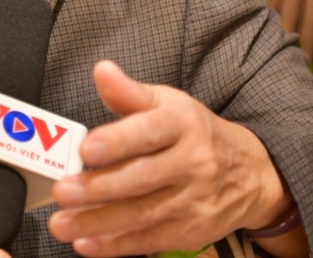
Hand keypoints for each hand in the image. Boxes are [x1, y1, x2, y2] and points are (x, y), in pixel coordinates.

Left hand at [48, 61, 293, 256]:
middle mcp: (192, 162)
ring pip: (142, 214)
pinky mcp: (192, 231)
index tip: (86, 148)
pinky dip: (116, 245)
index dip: (118, 140)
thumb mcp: (169, 104)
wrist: (250, 173)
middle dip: (98, 187)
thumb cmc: (196, 134)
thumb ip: (130, 93)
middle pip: (142, 178)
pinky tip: (87, 244)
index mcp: (183, 124)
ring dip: (98, 221)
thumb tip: (102, 72)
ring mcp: (194, 200)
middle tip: (62, 191)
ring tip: (62, 223)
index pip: (149, 132)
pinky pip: (149, 240)